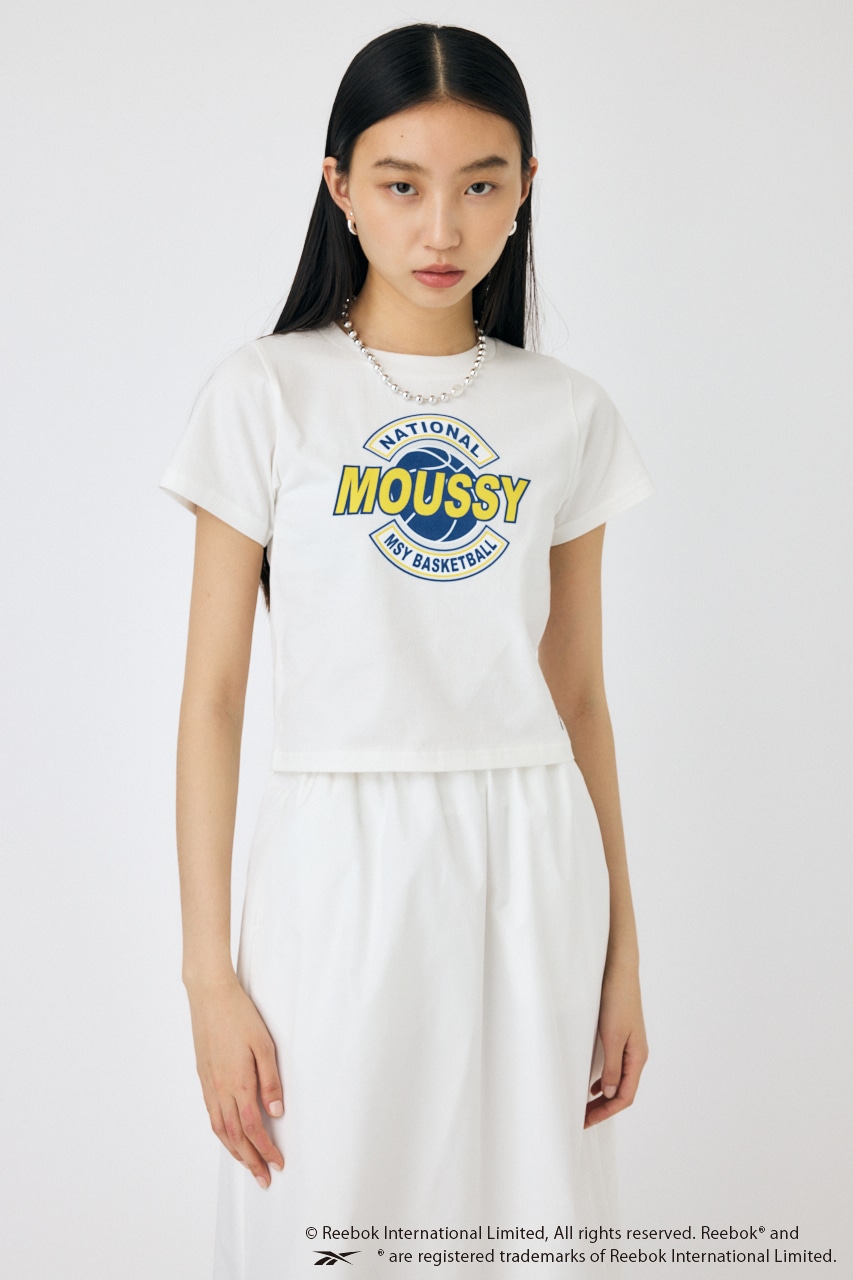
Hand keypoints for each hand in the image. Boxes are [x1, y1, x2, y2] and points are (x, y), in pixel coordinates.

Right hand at [186, 975, 284, 1185]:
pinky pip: (212, 1114)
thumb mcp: (264, 1045)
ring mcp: (208, 1084)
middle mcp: (219, 1089)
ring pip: (220, 1129)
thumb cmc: (240, 1016)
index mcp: (237, 1083)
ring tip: (247, 1164)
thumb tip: (276, 1114)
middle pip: (235, 1136)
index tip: (278, 1164)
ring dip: (234, 1151)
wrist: (209, 996)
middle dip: (250, 1160)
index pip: (253, 1129)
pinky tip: (228, 1135)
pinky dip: (221, 1132)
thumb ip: (271, 1082)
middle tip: (263, 1178)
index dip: (266, 1150)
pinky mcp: (203, 1077)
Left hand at [584, 962, 648, 1127]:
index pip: (625, 1096)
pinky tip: (591, 1085)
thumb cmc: (617, 999)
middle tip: (582, 1119)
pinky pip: (615, 1067)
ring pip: (618, 1080)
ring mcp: (630, 1046)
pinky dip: (603, 1080)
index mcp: (637, 1057)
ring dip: (603, 1096)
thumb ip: (612, 1066)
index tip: (586, 1121)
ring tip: (585, 1107)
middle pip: (622, 1091)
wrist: (619, 970)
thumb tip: (608, 1093)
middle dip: (603, 1108)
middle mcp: (637, 1055)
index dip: (606, 1112)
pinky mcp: (621, 1036)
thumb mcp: (612, 1036)